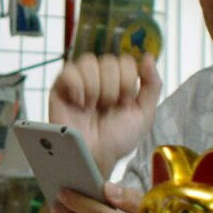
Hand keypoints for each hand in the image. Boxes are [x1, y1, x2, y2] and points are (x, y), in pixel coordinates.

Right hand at [49, 53, 161, 175]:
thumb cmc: (118, 139)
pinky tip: (79, 104)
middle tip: (107, 107)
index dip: (128, 81)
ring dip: (95, 87)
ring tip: (92, 107)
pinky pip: (69, 71)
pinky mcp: (60, 88)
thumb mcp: (144, 114)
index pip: (126, 60)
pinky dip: (77, 87)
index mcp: (120, 80)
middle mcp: (100, 77)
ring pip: (88, 61)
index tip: (125, 103)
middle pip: (108, 60)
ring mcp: (79, 81)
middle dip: (112, 87)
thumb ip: (152, 85)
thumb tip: (149, 56)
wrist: (96, 156)